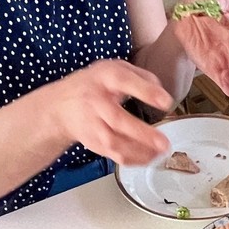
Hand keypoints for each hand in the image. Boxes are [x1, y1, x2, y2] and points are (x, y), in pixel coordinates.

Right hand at [44, 59, 172, 164]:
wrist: (61, 107)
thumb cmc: (94, 86)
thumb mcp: (114, 69)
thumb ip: (141, 76)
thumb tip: (162, 92)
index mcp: (104, 78)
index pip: (123, 80)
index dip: (145, 90)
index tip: (166, 101)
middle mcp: (96, 102)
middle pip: (117, 119)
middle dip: (143, 133)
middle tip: (164, 142)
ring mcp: (93, 125)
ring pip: (115, 143)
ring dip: (140, 151)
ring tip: (160, 153)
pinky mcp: (94, 143)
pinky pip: (114, 155)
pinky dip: (134, 159)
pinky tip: (150, 158)